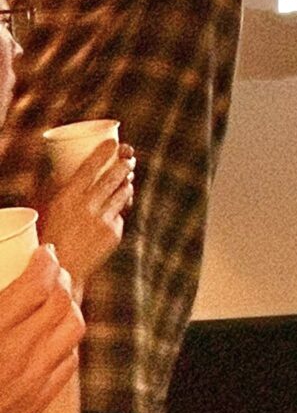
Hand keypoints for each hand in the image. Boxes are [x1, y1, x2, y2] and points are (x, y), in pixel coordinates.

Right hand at [0, 245, 83, 412]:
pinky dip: (64, 342)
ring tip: (57, 299)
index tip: (44, 253)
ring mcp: (29, 382)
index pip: (37, 286)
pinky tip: (52, 335)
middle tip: (52, 271)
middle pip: (60, 302)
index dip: (46, 262)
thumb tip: (1, 265)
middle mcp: (14, 357)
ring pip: (73, 328)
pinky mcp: (35, 402)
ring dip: (68, 307)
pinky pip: (68, 361)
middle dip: (60, 278)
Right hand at [39, 141, 134, 296]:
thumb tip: (67, 165)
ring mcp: (102, 220)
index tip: (113, 142)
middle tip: (129, 157)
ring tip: (128, 175)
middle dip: (124, 163)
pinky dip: (120, 208)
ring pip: (123, 192)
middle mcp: (86, 207)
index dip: (103, 152)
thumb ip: (61, 188)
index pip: (90, 168)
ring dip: (127, 182)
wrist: (61, 270)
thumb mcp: (51, 208)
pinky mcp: (114, 232)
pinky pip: (121, 213)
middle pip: (112, 177)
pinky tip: (119, 204)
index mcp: (67, 198)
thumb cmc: (52, 235)